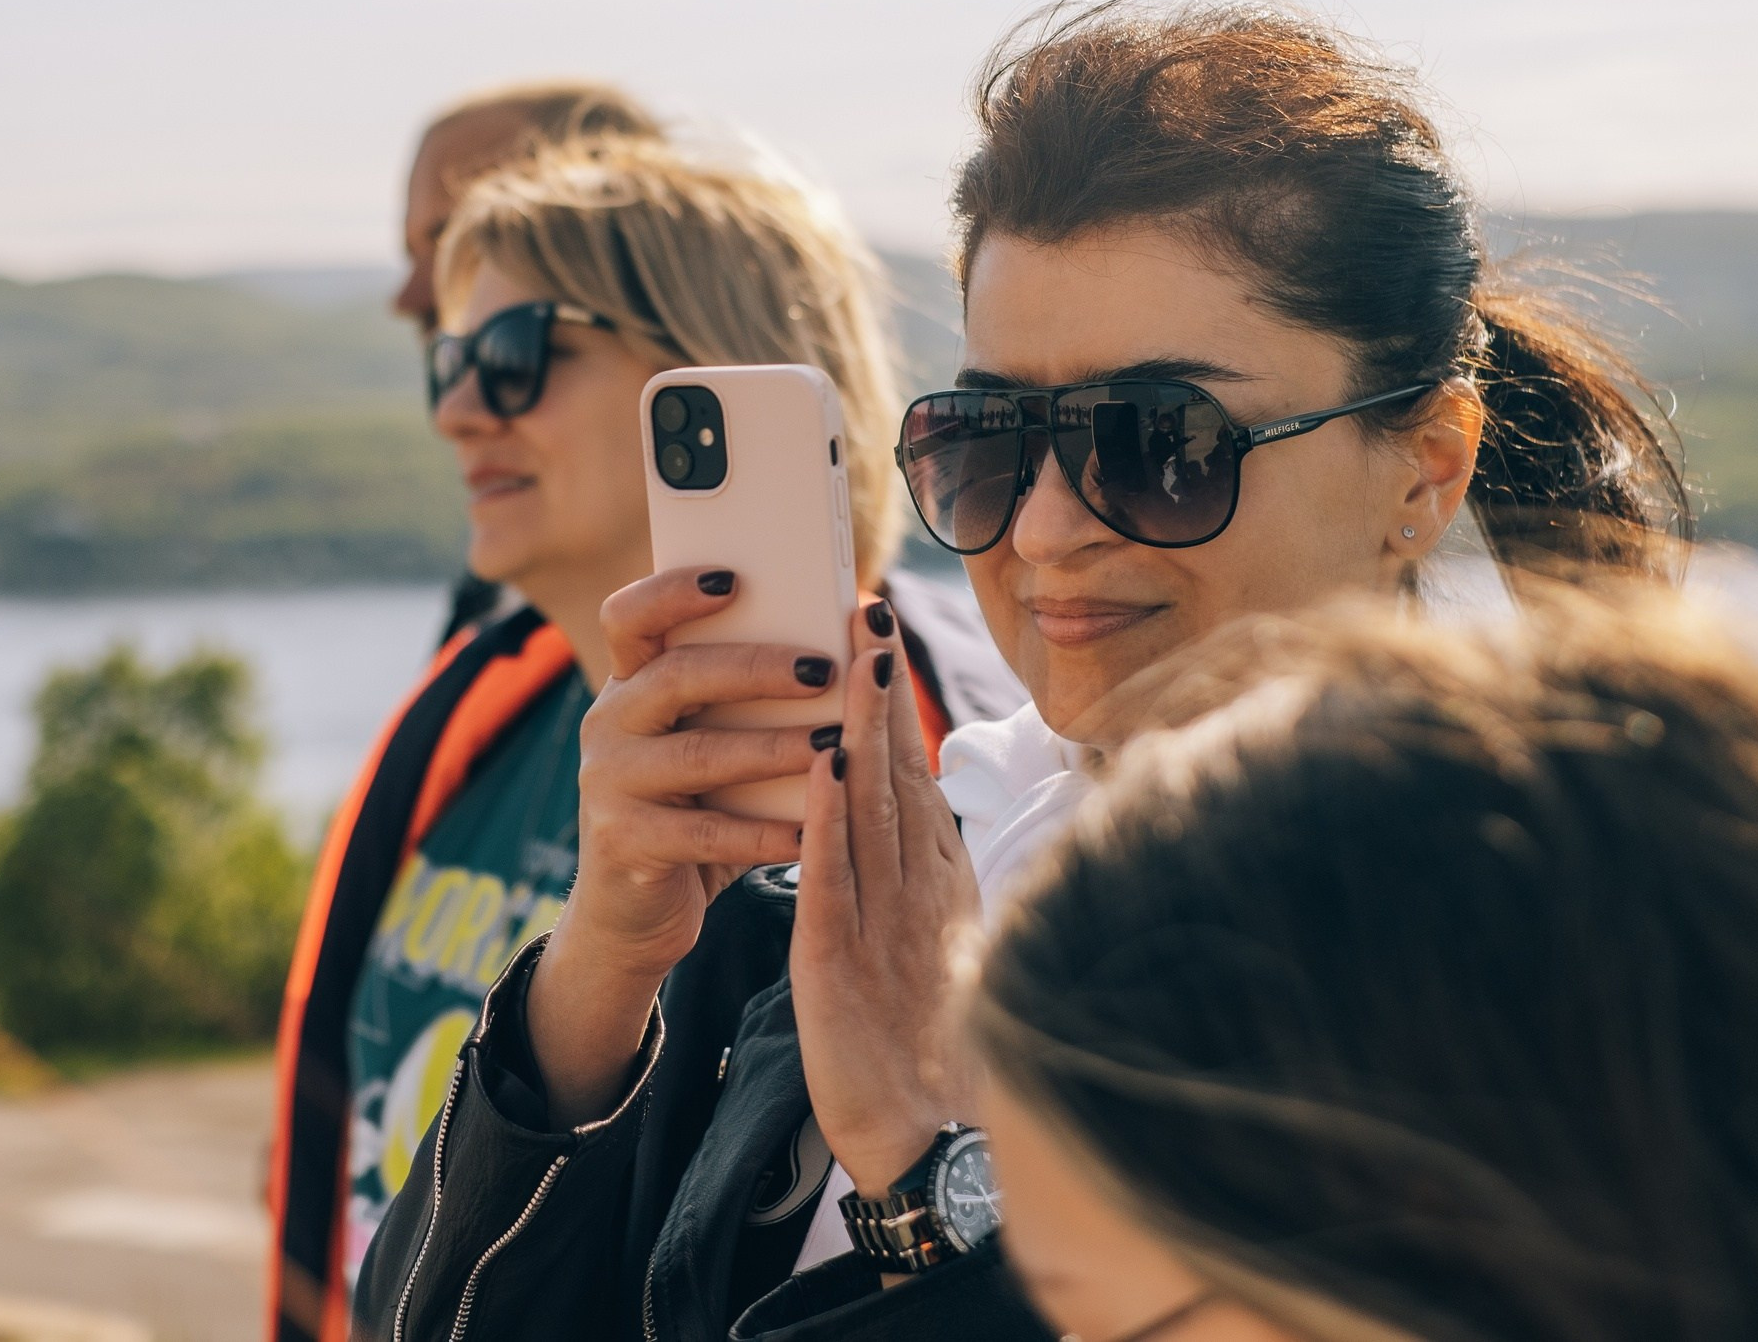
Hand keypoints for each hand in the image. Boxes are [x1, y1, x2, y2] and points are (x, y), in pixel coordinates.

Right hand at [528, 566, 837, 1121]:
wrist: (634, 911)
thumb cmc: (696, 812)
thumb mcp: (712, 743)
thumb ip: (748, 700)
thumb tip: (840, 642)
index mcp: (629, 686)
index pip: (630, 616)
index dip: (674, 590)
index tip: (736, 577)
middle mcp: (607, 724)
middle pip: (675, 676)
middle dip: (754, 668)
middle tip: (823, 668)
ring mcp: (607, 783)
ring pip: (696, 755)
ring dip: (772, 749)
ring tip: (834, 745)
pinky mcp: (623, 842)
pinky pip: (704, 835)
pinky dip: (765, 833)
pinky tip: (813, 833)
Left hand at [794, 596, 982, 1196]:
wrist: (933, 1149)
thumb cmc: (936, 1057)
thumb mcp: (933, 953)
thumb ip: (924, 886)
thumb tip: (921, 826)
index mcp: (939, 888)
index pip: (914, 779)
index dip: (898, 706)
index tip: (883, 637)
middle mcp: (919, 893)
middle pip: (897, 773)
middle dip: (882, 689)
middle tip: (868, 608)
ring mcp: (886, 924)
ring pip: (869, 807)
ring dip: (860, 726)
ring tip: (849, 651)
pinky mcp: (843, 964)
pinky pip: (832, 877)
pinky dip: (826, 816)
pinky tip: (818, 763)